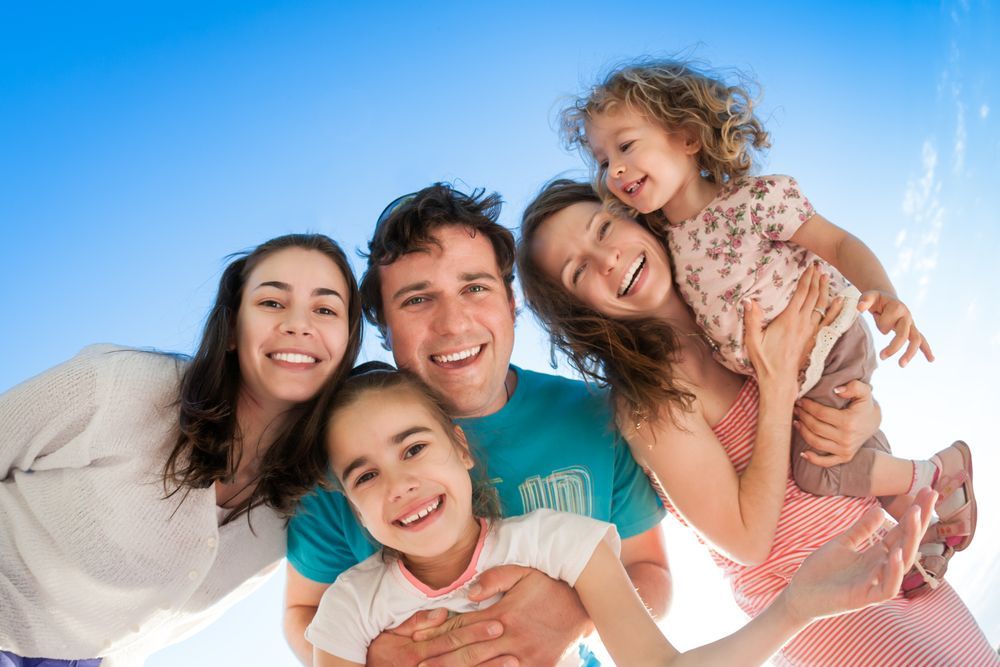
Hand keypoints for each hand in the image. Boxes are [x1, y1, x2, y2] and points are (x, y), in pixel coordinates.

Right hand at [365, 608, 504, 666]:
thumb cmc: (381, 656)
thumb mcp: (390, 635)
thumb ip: (415, 623)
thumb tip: (441, 612)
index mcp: (416, 653)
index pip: (451, 640)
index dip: (475, 632)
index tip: (497, 623)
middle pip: (462, 661)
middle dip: (489, 653)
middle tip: (513, 644)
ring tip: (514, 663)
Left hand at [411, 565, 587, 666]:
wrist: (587, 605)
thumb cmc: (550, 586)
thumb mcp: (524, 572)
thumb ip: (495, 578)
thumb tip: (470, 592)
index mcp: (504, 614)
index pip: (463, 625)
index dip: (438, 632)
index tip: (417, 638)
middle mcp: (511, 638)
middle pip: (468, 652)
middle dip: (440, 660)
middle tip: (416, 666)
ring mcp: (524, 657)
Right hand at [744, 264, 837, 384]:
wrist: (780, 381)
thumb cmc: (765, 361)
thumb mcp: (753, 340)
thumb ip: (752, 320)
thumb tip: (749, 300)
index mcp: (788, 320)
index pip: (801, 295)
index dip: (806, 279)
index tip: (809, 267)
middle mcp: (803, 323)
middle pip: (813, 297)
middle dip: (816, 280)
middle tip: (819, 266)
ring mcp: (811, 332)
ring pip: (822, 306)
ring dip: (825, 291)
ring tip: (827, 277)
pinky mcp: (814, 339)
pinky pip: (828, 321)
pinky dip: (835, 310)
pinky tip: (840, 302)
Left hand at [782, 488, 934, 621]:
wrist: (800, 595)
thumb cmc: (822, 571)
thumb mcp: (842, 543)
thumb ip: (862, 529)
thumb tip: (880, 509)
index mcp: (876, 555)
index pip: (901, 531)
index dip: (914, 513)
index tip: (927, 490)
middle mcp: (881, 568)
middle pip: (907, 543)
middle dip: (919, 520)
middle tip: (931, 494)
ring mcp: (874, 583)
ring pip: (903, 563)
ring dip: (910, 540)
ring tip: (916, 515)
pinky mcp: (864, 598)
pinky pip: (887, 588)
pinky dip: (893, 572)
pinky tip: (895, 553)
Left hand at [794, 380, 879, 466]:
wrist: (875, 422)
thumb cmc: (865, 405)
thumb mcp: (865, 392)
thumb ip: (854, 386)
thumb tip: (837, 389)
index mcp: (849, 422)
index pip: (821, 413)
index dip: (808, 406)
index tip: (800, 400)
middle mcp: (846, 438)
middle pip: (816, 427)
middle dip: (803, 416)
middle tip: (796, 408)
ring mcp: (845, 450)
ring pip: (816, 442)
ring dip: (803, 432)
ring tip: (796, 421)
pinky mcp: (845, 457)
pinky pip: (826, 462)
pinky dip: (813, 459)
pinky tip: (803, 453)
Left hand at [857, 290, 933, 366]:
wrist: (888, 298)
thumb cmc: (877, 299)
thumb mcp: (869, 296)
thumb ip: (864, 300)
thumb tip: (860, 308)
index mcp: (897, 307)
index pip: (887, 323)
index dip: (879, 323)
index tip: (876, 315)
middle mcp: (907, 316)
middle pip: (903, 334)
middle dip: (893, 347)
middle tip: (881, 357)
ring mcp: (911, 323)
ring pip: (916, 340)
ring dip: (909, 353)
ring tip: (901, 365)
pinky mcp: (912, 329)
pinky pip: (922, 340)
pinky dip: (926, 350)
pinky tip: (931, 360)